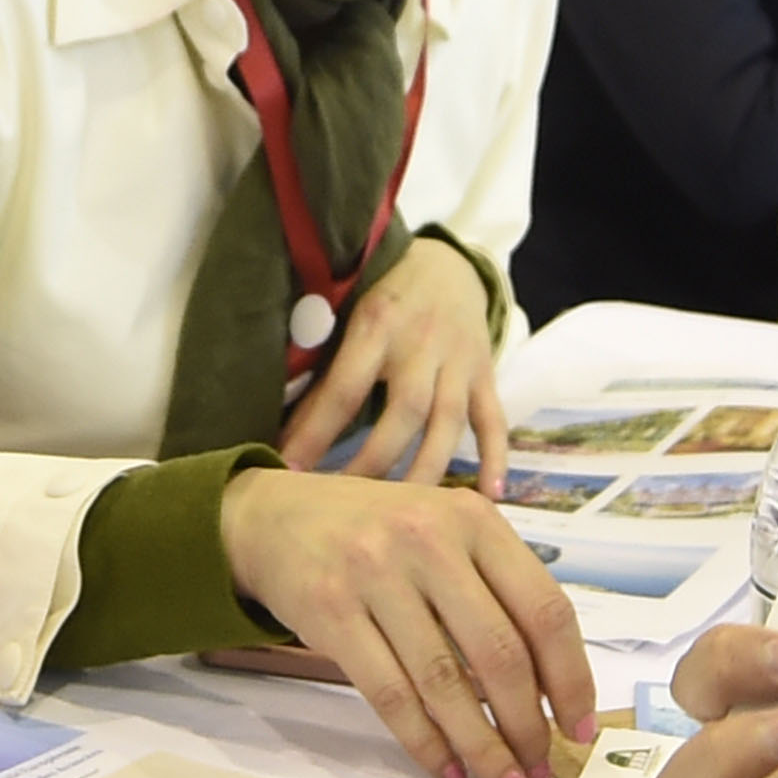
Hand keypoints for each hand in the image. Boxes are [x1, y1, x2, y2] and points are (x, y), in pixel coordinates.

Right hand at [220, 468, 593, 777]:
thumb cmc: (376, 533)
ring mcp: (376, 574)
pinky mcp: (331, 611)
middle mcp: (429, 540)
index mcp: (474, 521)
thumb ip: (496, 588)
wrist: (275, 516)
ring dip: (480, 746)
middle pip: (501, 653)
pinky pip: (390, 695)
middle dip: (528, 725)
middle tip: (536, 769)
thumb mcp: (445, 532)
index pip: (545, 608)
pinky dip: (424, 742)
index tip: (580, 727)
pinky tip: (445, 768)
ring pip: (445, 682)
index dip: (571, 677)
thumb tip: (553, 687)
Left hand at [279, 233, 508, 491]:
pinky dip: (495, 456)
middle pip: (403, 411)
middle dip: (373, 463)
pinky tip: (490, 496)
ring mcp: (459, 360)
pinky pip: (494, 418)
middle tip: (344, 508)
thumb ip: (322, 363)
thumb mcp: (346, 312)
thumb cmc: (380, 294)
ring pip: (448, 422)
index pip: (343, 388)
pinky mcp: (485, 373)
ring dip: (425, 471)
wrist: (447, 262)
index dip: (315, 433)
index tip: (289, 473)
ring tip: (403, 516)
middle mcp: (422, 343)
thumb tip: (282, 426)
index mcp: (376, 324)